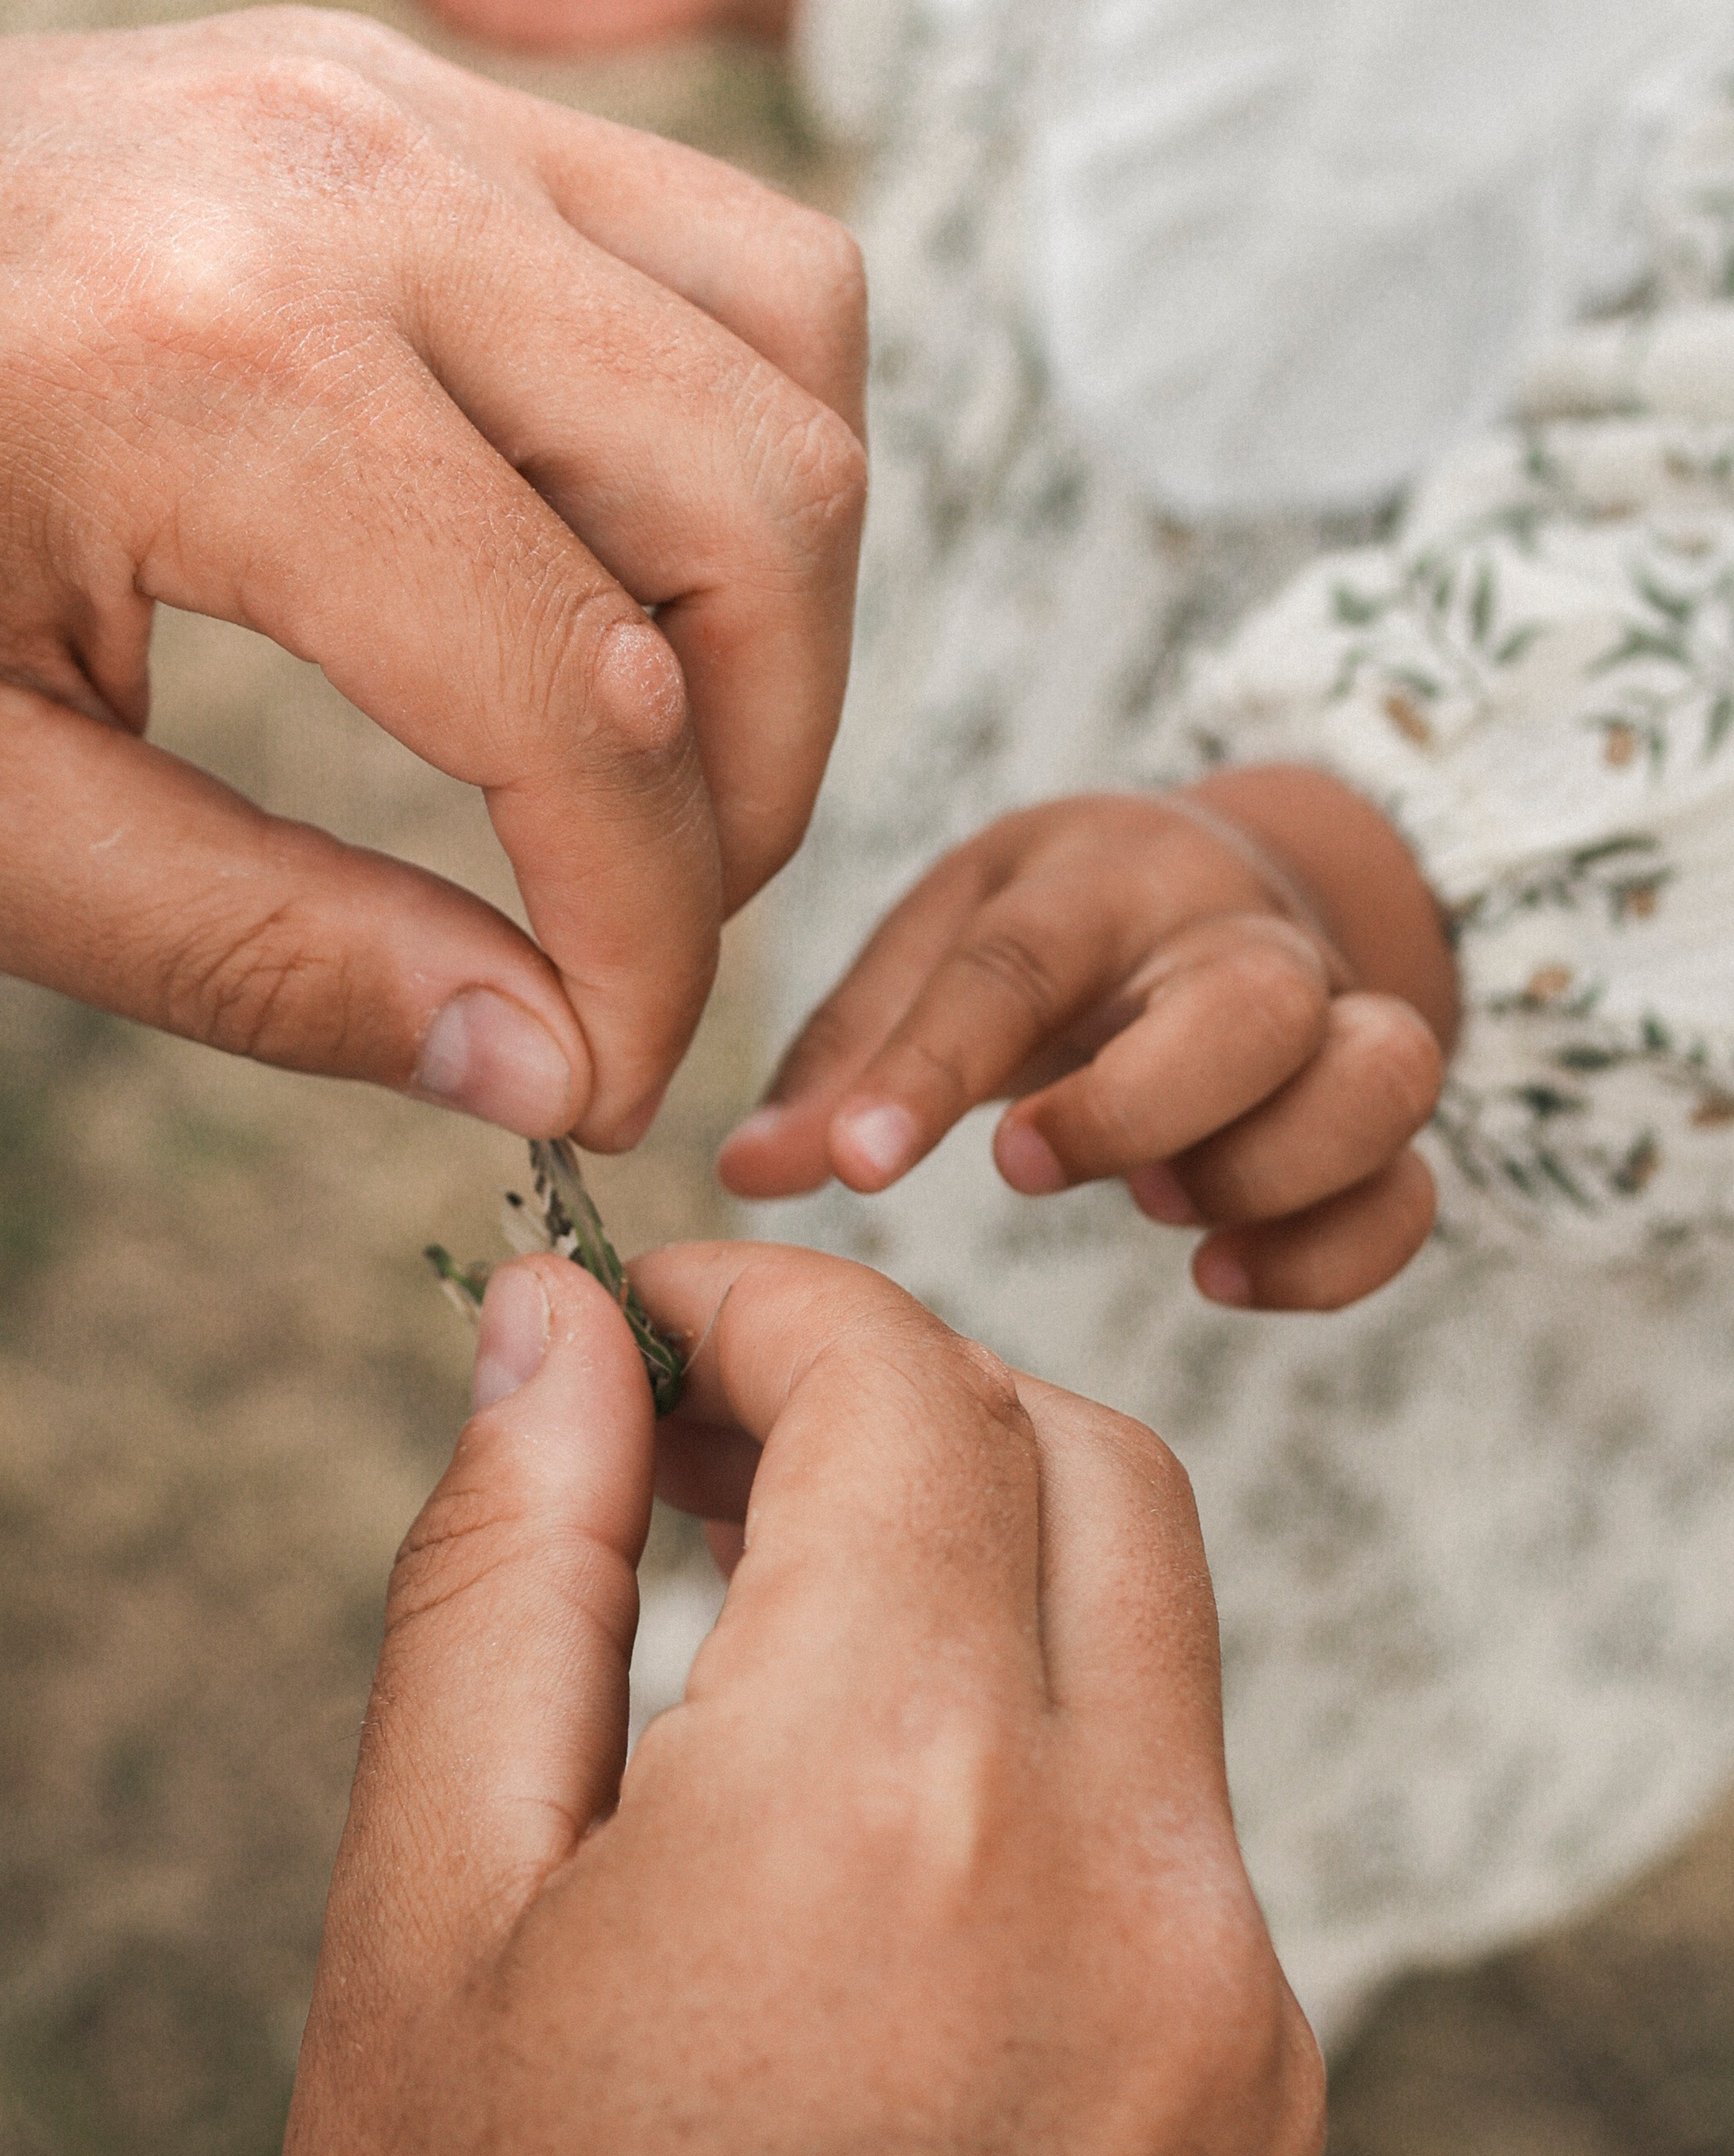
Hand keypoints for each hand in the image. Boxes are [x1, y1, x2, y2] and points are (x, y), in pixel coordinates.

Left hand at [0, 18, 863, 1149]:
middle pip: (759, 514)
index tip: (607, 1073)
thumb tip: (539, 1064)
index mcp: (216, 378)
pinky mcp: (407, 92)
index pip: (580, 707)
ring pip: (790, 358)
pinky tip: (627, 576)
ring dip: (781, 606)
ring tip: (662, 765)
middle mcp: (353, 191)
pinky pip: (714, 248)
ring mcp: (396, 106)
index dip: (649, 943)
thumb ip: (260, 958)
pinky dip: (736, 436)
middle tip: (651, 933)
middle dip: (760, 788)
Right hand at [135, 1242, 1321, 2155]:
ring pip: (1158, 1664)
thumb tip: (556, 1327)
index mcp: (890, 1805)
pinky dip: (1049, 1783)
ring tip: (764, 1668)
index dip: (771, 1299)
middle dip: (906, 1404)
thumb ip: (507, 1566)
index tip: (653, 1313)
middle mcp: (1132, 1897)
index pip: (906, 1390)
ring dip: (984, 1590)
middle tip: (706, 1458)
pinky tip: (870, 1889)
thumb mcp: (421, 1919)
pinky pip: (1190, 1862)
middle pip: (1087, 1475)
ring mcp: (1241, 2043)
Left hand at [722, 768, 1458, 1308]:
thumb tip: (746, 1173)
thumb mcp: (943, 939)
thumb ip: (849, 1055)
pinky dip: (1333, 1253)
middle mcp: (1239, 938)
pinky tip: (1221, 1277)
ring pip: (1384, 1075)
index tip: (855, 1164)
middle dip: (1145, 1101)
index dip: (934, 1069)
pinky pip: (1409, 1193)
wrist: (1228, 885)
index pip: (1021, 962)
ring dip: (1271, 1166)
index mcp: (1103, 878)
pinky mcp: (1380, 1118)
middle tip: (1025, 1161)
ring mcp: (1334, 1022)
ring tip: (1161, 1209)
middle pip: (1256, 1000)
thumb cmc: (1059, 925)